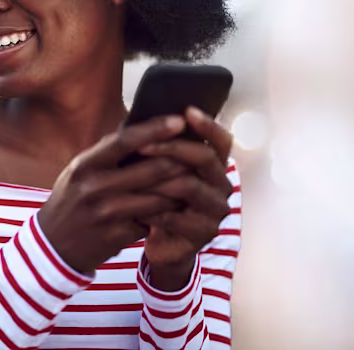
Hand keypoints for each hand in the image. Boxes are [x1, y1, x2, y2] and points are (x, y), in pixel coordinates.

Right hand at [37, 115, 191, 273]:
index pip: (124, 140)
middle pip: (152, 168)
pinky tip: (178, 207)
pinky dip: (169, 213)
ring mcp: (106, 213)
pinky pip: (154, 220)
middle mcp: (94, 187)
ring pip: (160, 196)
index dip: (155, 129)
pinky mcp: (117, 235)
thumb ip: (107, 153)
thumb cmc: (72, 200)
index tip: (179, 120)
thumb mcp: (80, 171)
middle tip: (199, 154)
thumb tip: (142, 125)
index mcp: (85, 165)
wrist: (54, 246)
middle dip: (181, 161)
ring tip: (194, 180)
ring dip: (180, 189)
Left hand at [135, 106, 234, 288]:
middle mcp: (222, 184)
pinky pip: (178, 216)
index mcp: (214, 165)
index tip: (186, 111)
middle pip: (205, 157)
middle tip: (142, 146)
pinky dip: (154, 210)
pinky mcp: (205, 233)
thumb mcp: (157, 171)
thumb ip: (157, 147)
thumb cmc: (157, 200)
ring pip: (189, 186)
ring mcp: (217, 209)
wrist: (161, 243)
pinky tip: (136, 209)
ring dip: (158, 181)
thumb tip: (136, 116)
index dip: (207, 125)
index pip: (221, 139)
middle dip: (171, 148)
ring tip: (131, 180)